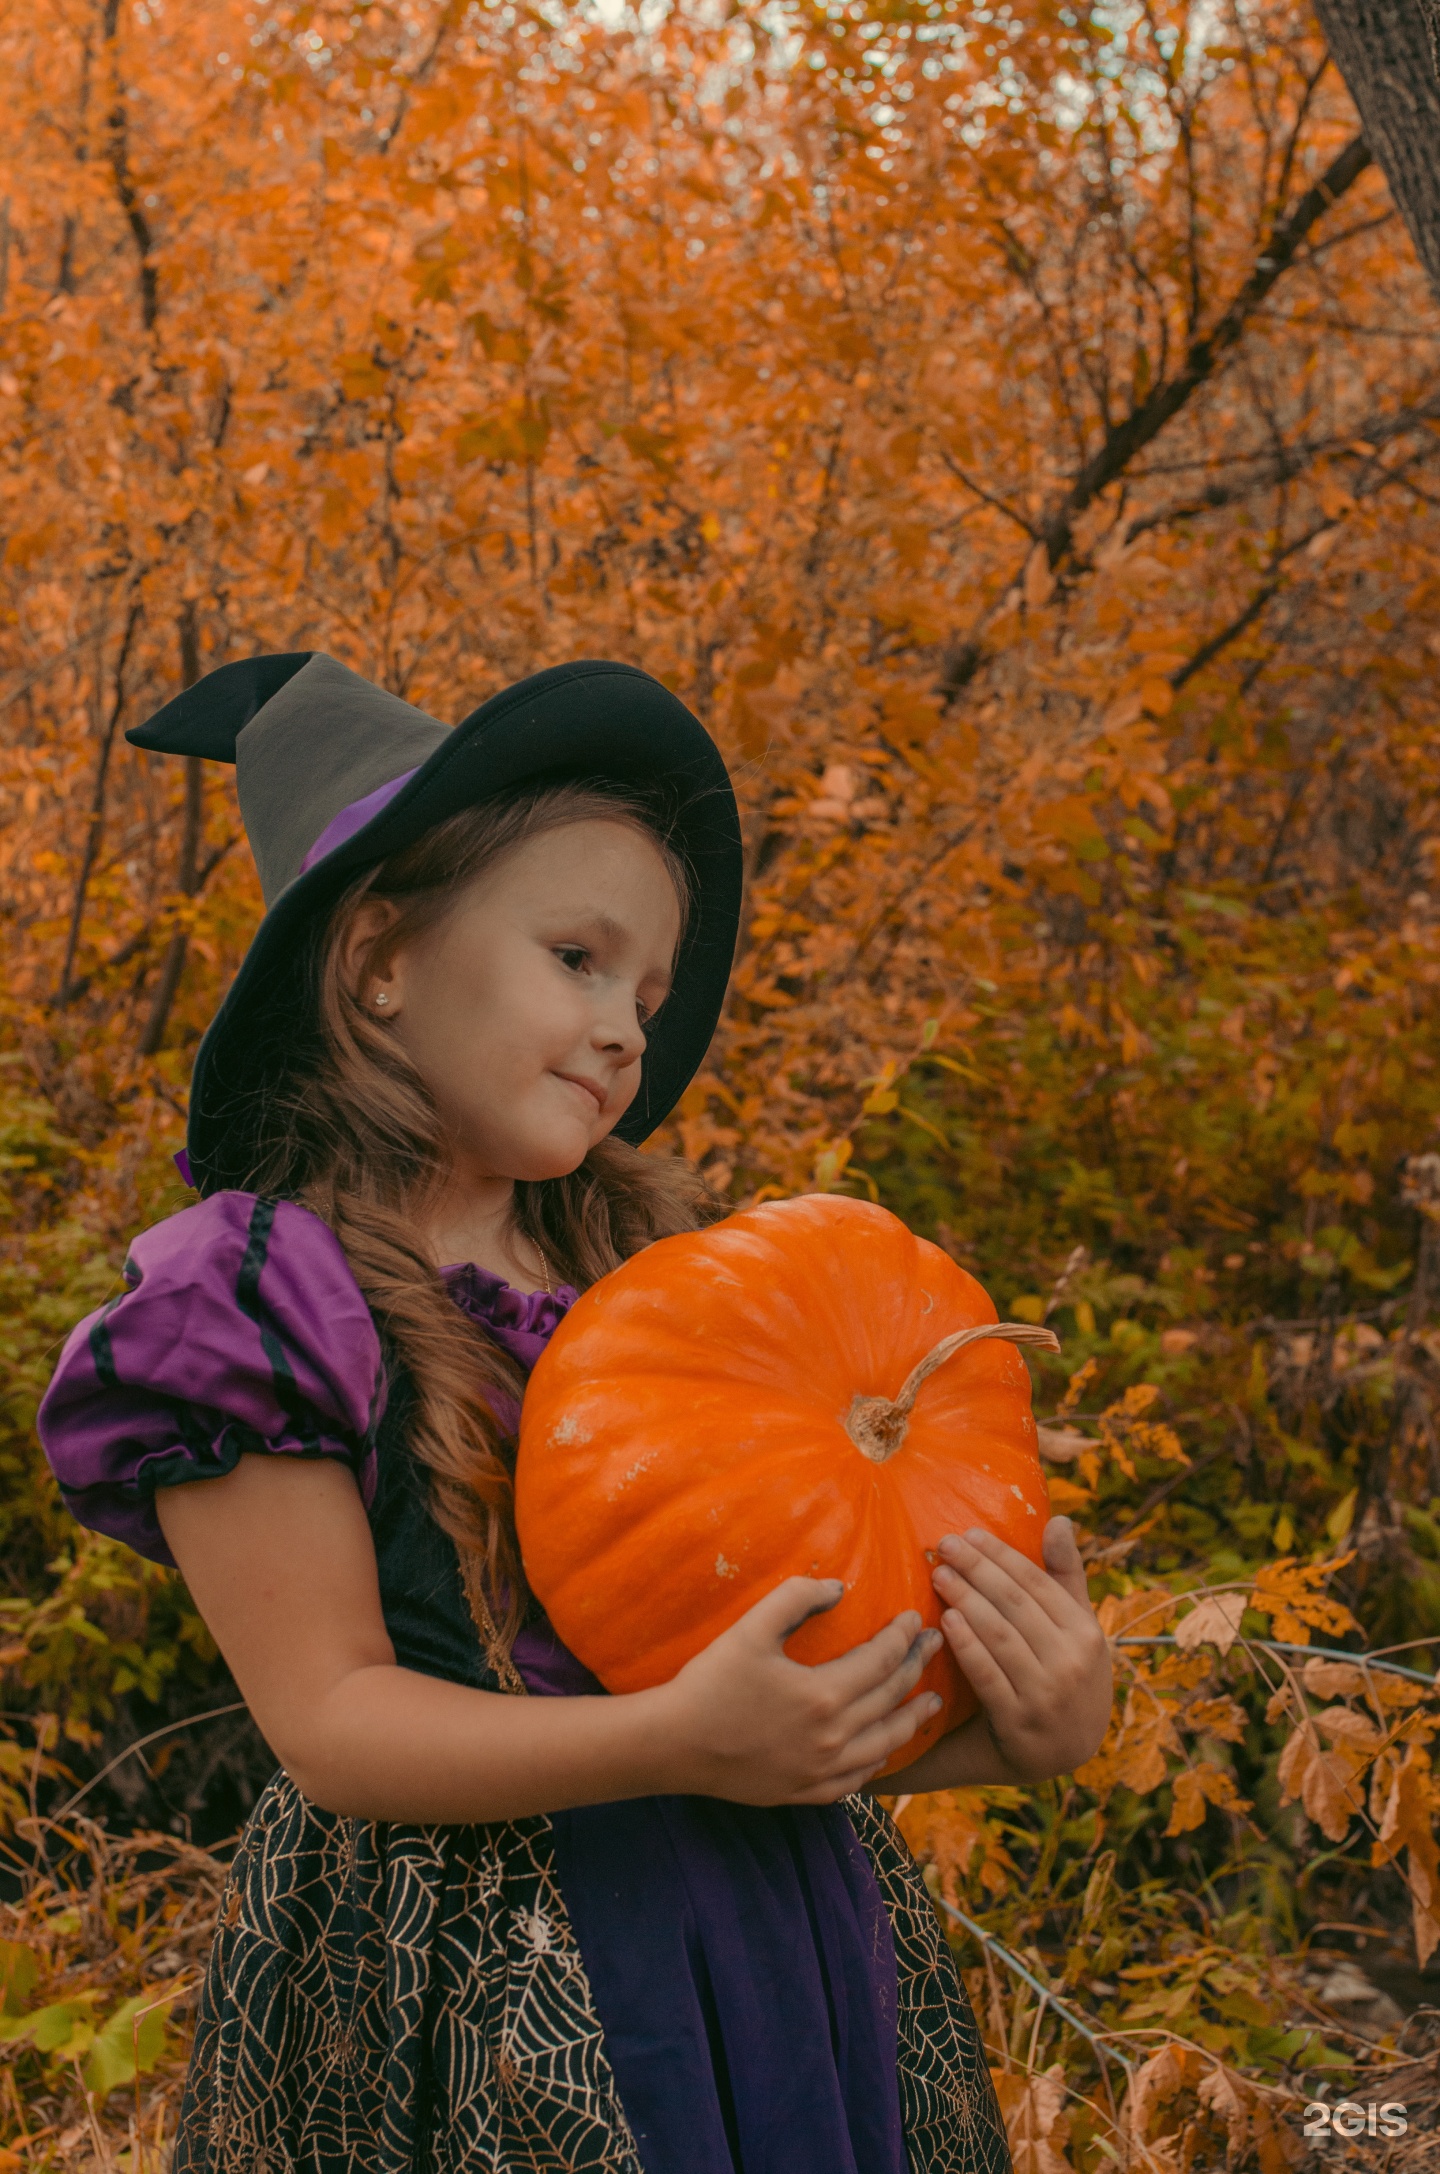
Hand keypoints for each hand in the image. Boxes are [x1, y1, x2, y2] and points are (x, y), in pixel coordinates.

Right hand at [656, 1578, 943, 1805]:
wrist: (675, 1744)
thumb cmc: (710, 1681)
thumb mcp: (751, 1628)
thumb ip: (796, 1598)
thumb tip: (839, 1588)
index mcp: (824, 1695)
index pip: (882, 1660)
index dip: (904, 1636)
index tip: (916, 1618)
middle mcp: (834, 1738)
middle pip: (891, 1699)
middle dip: (918, 1668)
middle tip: (936, 1646)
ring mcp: (823, 1771)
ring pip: (885, 1744)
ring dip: (912, 1719)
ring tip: (931, 1704)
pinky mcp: (807, 1793)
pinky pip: (860, 1778)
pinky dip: (881, 1759)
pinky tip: (885, 1748)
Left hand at [930, 1517, 1111, 1782]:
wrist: (1064, 1753)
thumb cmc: (1065, 1674)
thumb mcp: (1078, 1628)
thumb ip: (1066, 1576)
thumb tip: (1059, 1519)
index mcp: (1086, 1633)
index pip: (1037, 1583)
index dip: (1001, 1555)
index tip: (970, 1533)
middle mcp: (1071, 1663)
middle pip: (1015, 1604)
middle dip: (977, 1570)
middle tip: (945, 1545)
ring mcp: (1047, 1695)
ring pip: (1000, 1636)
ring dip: (966, 1600)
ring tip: (940, 1575)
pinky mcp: (1020, 1723)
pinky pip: (988, 1676)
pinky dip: (967, 1646)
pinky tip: (946, 1621)